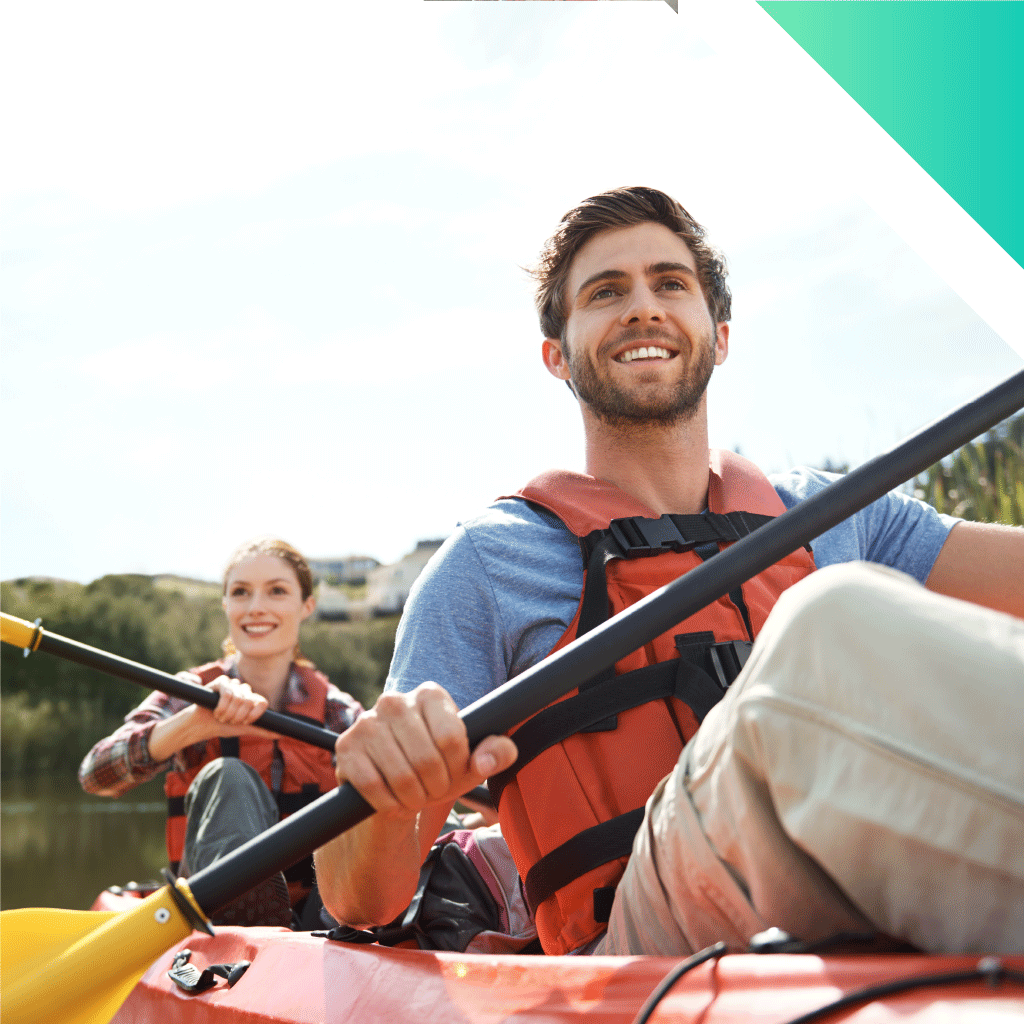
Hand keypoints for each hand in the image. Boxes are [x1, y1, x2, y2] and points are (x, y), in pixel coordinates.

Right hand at [205, 674, 271, 732]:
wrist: (202, 726)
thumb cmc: (223, 726)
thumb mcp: (244, 729)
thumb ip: (263, 730)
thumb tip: (281, 734)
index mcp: (252, 699)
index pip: (262, 702)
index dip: (253, 715)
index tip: (244, 722)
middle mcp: (244, 690)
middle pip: (249, 701)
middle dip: (237, 716)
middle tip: (229, 720)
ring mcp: (233, 685)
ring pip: (238, 698)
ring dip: (228, 713)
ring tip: (221, 717)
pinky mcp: (220, 682)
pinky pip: (227, 692)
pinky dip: (221, 706)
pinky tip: (216, 711)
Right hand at [333, 681, 516, 817]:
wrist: (394, 789)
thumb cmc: (438, 769)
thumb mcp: (471, 763)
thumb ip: (497, 753)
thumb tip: (485, 760)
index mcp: (429, 694)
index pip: (451, 737)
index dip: (457, 765)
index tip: (454, 770)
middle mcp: (395, 700)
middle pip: (427, 759)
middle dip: (436, 787)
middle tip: (433, 790)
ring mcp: (366, 722)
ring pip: (401, 776)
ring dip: (414, 799)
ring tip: (415, 796)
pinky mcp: (346, 748)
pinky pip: (374, 787)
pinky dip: (389, 804)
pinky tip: (393, 799)